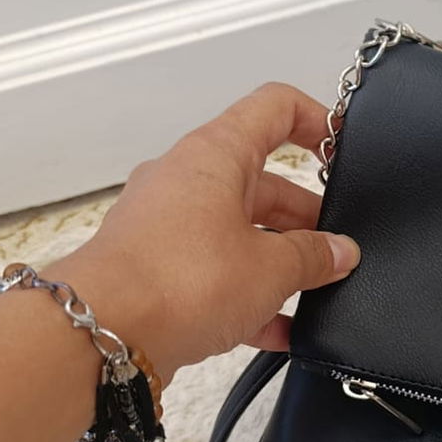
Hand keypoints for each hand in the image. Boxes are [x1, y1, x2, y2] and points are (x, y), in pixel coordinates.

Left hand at [46, 83, 358, 380]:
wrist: (99, 333)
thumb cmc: (175, 281)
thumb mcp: (270, 268)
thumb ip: (313, 257)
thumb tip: (339, 251)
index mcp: (215, 155)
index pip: (274, 108)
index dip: (315, 119)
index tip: (342, 145)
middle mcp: (186, 180)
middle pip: (261, 182)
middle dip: (305, 216)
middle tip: (338, 248)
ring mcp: (167, 225)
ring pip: (238, 231)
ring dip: (278, 261)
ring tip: (314, 293)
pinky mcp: (155, 268)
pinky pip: (214, 273)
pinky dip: (247, 296)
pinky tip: (279, 331)